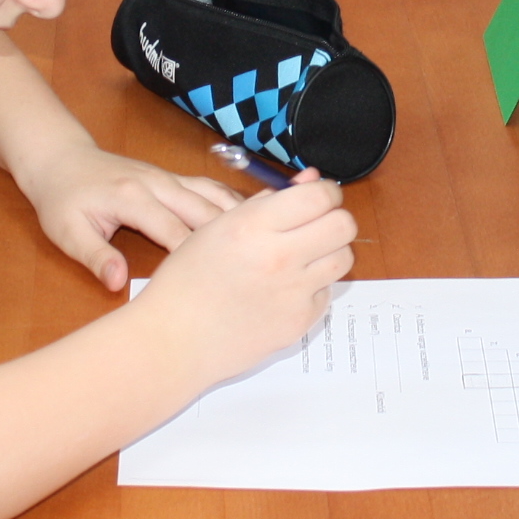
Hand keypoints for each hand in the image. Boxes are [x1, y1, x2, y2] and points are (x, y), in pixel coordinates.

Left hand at [16, 145, 240, 293]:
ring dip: (245, 220)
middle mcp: (158, 183)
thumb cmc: (62, 198)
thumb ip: (95, 257)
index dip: (200, 261)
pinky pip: (213, 189)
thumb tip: (117, 284)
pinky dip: (237, 205)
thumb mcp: (67, 232)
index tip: (221, 287)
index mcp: (133, 198)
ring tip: (274, 245)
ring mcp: (170, 178)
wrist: (60, 159)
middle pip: (207, 213)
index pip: (175, 233)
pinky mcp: (175, 178)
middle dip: (234, 242)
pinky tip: (260, 224)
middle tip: (261, 270)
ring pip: (217, 197)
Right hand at [132, 176, 358, 389]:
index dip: (325, 192)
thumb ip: (267, 201)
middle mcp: (278, 257)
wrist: (175, 339)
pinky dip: (313, 287)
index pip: (321, 196)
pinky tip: (285, 289)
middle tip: (316, 225)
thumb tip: (310, 180)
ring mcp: (292, 293)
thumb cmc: (187, 281)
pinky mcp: (299, 321)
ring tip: (301, 257)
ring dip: (329, 252)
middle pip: (344, 225)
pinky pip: (326, 293)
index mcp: (253, 226)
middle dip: (334, 219)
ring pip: (343, 258)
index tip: (318, 197)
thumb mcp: (217, 226)